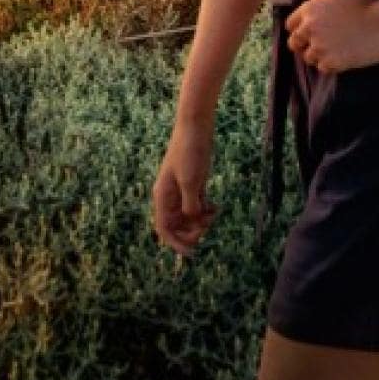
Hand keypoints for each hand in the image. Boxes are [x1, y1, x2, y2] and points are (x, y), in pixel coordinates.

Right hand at [152, 122, 217, 257]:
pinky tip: (216, 208)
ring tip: (214, 214)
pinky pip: (197, 204)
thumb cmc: (190, 152)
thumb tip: (193, 221)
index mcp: (163, 196)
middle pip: (177, 225)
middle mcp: (170, 195)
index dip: (175, 243)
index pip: (164, 228)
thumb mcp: (191, 182)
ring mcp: (182, 189)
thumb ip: (190, 205)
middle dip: (191, 231)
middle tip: (206, 227)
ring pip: (188, 216)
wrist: (196, 127)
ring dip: (200, 221)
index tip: (191, 252)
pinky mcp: (194, 182)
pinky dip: (206, 210)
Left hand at [284, 0, 378, 71]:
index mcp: (310, 9)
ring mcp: (320, 48)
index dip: (298, 28)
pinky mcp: (331, 63)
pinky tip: (341, 57)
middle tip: (318, 43)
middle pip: (294, 43)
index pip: (290, 24)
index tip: (307, 31)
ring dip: (317, 55)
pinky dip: (330, 65)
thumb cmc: (367, 2)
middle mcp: (310, 29)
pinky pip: (322, 68)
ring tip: (332, 51)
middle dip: (304, 43)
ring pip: (308, 57)